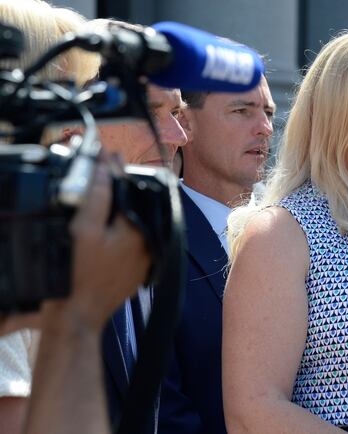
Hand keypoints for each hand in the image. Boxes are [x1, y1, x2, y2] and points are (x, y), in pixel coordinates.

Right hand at [0, 153, 150, 335]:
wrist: (76, 318)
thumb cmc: (76, 275)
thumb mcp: (83, 229)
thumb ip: (98, 196)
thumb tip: (106, 166)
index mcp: (140, 229)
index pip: (131, 188)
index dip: (114, 168)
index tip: (105, 152)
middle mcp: (150, 242)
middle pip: (137, 204)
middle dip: (119, 186)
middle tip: (102, 168)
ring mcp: (145, 258)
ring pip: (136, 221)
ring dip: (120, 206)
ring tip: (100, 191)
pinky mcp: (136, 270)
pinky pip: (132, 239)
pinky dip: (120, 227)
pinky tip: (104, 224)